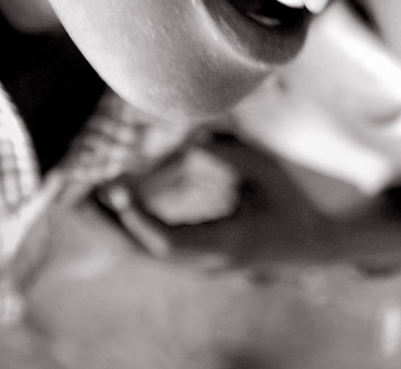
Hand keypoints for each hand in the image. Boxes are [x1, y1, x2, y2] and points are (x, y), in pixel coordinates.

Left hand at [96, 134, 400, 273]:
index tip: (112, 190)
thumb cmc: (301, 197)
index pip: (169, 243)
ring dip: (114, 226)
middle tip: (71, 194)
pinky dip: (132, 226)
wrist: (330, 237)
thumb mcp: (269, 169)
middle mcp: (212, 261)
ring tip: (80, 197)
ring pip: (148, 252)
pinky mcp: (205, 255)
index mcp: (229, 245)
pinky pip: (159, 246)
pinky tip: (114, 203)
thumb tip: (187, 138)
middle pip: (146, 252)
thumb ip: (228, 153)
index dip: (137, 219)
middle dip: (107, 225)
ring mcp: (207, 263)